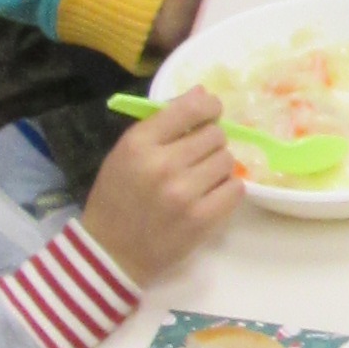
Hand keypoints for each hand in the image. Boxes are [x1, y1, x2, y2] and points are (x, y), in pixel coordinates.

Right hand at [83, 85, 242, 280]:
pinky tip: (210, 195)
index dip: (208, 106)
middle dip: (210, 141)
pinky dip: (227, 189)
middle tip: (198, 155)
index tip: (210, 112)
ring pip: (228, 160)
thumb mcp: (125, 153)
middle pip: (215, 135)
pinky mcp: (203, 219)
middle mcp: (164, 165)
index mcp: (139, 144)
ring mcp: (185, 194)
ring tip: (201, 178)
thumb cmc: (117, 198)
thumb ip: (161, 124)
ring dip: (218, 166)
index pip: (191, 108)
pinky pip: (236, 188)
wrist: (112, 253)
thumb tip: (202, 94)